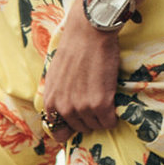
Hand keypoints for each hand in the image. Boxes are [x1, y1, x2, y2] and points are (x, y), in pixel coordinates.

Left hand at [38, 3, 120, 137]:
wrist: (89, 32)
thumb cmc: (73, 49)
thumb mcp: (55, 76)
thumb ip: (57, 96)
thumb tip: (63, 112)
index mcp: (50, 102)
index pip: (58, 132)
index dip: (70, 127)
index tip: (79, 120)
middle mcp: (64, 108)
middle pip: (81, 128)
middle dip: (89, 118)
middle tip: (95, 99)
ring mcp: (82, 107)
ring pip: (96, 125)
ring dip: (102, 115)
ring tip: (103, 95)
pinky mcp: (100, 104)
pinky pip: (109, 121)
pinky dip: (113, 115)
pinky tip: (112, 100)